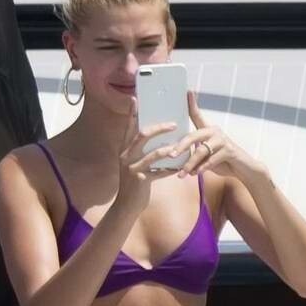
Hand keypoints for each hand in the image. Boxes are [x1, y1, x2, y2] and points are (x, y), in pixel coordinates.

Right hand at [115, 97, 181, 217]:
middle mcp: (125, 156)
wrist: (125, 206)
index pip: (129, 128)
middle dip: (160, 128)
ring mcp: (132, 168)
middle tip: (174, 124)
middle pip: (142, 135)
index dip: (132, 113)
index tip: (136, 99)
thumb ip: (140, 151)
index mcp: (123, 150)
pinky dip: (172, 167)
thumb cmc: (133, 183)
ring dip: (170, 148)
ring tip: (182, 145)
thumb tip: (156, 137)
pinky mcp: (140, 180)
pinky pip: (160, 170)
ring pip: (154, 153)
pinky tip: (182, 166)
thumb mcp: (133, 165)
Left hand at [170, 91, 261, 182]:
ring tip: (183, 174)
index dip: (191, 103)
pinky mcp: (229, 150)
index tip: (187, 91)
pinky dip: (202, 168)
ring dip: (190, 164)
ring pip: (201, 150)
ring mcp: (223, 140)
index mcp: (207, 130)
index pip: (197, 115)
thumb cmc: (221, 162)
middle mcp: (215, 132)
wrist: (242, 170)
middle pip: (193, 135)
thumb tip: (174, 157)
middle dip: (181, 146)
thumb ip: (193, 153)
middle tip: (171, 155)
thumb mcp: (204, 156)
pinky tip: (196, 173)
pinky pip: (211, 159)